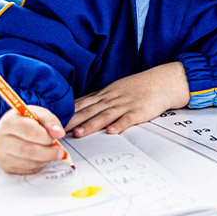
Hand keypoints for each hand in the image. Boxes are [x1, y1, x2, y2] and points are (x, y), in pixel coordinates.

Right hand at [0, 106, 66, 174]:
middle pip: (28, 150)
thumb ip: (50, 121)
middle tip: (60, 152)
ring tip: (50, 153)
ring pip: (29, 163)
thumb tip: (59, 133)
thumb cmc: (26, 122)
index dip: (46, 136)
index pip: (29, 131)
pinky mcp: (6, 167)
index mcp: (8, 122)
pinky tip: (41, 158)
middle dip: (49, 152)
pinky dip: (39, 165)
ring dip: (45, 160)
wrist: (11, 131)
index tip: (57, 137)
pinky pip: (28, 170)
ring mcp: (2, 155)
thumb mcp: (38, 114)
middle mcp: (1, 139)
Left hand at [66, 61, 187, 136]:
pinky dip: (120, 125)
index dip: (67, 113)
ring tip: (80, 133)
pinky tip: (112, 131)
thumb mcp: (114, 90)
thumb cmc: (138, 87)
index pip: (82, 103)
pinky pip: (128, 119)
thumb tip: (79, 108)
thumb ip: (98, 100)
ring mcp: (125, 104)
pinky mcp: (139, 111)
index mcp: (104, 95)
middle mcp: (111, 99)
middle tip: (58, 130)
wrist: (162, 81)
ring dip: (92, 124)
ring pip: (105, 115)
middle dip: (73, 121)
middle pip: (89, 110)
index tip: (54, 120)